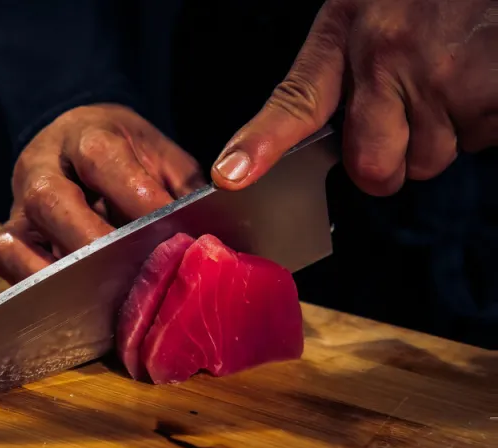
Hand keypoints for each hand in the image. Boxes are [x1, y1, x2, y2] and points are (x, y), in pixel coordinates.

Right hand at [0, 104, 204, 283]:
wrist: (75, 144)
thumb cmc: (127, 156)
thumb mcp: (160, 157)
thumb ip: (182, 190)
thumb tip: (207, 236)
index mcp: (85, 135)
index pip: (102, 161)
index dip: (135, 198)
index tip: (170, 231)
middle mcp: (41, 167)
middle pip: (52, 201)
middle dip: (92, 242)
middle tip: (131, 272)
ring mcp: (18, 205)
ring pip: (18, 239)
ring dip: (58, 273)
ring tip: (98, 297)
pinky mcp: (10, 236)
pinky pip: (6, 263)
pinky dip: (33, 285)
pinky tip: (68, 303)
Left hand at [212, 0, 496, 196]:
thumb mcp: (374, 9)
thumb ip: (350, 69)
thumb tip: (348, 141)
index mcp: (345, 32)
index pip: (295, 102)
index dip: (260, 145)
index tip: (230, 175)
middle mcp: (383, 55)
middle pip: (371, 166)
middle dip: (389, 164)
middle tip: (408, 123)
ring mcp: (437, 74)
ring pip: (428, 161)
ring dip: (444, 136)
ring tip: (458, 77)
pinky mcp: (488, 89)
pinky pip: (480, 143)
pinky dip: (485, 121)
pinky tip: (483, 77)